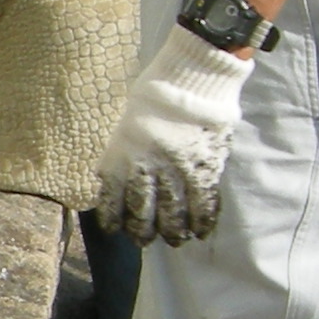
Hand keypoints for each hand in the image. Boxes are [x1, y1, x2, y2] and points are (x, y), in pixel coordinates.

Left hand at [92, 26, 255, 244]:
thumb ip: (121, 152)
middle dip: (143, 231)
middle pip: (143, 212)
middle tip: (145, 240)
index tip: (115, 229)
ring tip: (175, 239)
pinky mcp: (205, 167)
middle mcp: (148, 167)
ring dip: (174, 231)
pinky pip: (204, 202)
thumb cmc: (154, 95)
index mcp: (123, 154)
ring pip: (174, 212)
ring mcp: (177, 170)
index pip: (113, 197)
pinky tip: (201, 231)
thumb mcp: (124, 122)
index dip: (114, 218)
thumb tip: (113, 178)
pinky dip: (203, 220)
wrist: (191, 78)